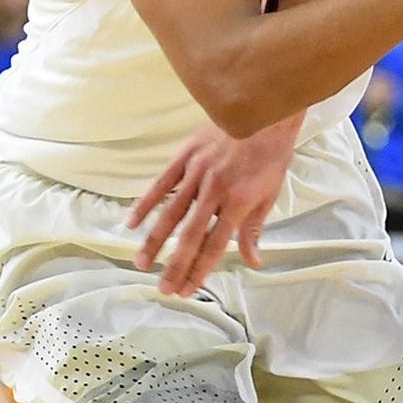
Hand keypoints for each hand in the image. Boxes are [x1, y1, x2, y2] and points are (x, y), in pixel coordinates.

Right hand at [128, 117, 299, 294]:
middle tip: (163, 289)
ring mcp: (197, 172)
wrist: (262, 112)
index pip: (215, 244)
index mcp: (239, 201)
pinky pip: (161, 184)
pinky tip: (132, 223)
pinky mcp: (185, 156)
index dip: (200, 270)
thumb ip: (254, 229)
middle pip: (191, 235)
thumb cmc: (270, 155)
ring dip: (155, 241)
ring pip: (171, 213)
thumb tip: (252, 261)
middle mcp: (215, 190)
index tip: (187, 290)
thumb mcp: (269, 194)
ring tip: (142, 264)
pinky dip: (146, 204)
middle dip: (175, 265)